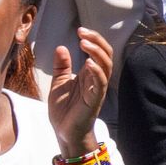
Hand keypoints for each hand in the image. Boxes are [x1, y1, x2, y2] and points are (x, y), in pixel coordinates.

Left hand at [42, 28, 116, 152]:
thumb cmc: (64, 111)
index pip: (99, 51)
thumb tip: (61, 47)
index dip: (93, 39)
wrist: (65, 133)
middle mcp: (96, 79)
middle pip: (106, 54)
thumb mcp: (59, 83)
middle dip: (97, 41)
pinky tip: (88, 63)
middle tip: (82, 32)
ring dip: (97, 52)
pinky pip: (101, 83)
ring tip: (84, 43)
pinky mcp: (95, 100)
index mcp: (89, 74)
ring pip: (106, 66)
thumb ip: (62, 67)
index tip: (80, 30)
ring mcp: (97, 89)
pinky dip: (97, 71)